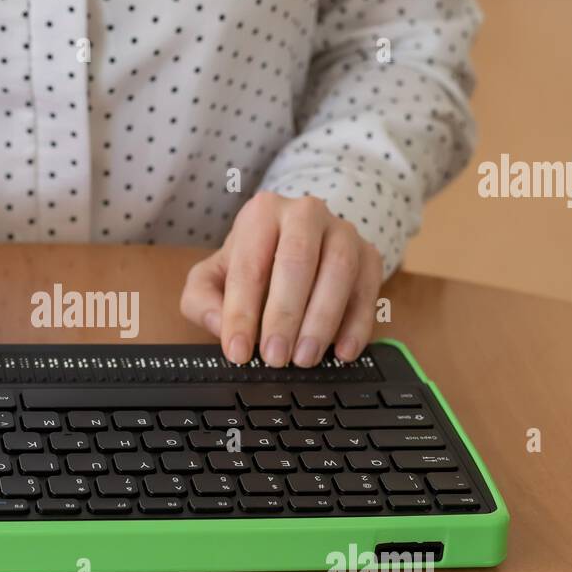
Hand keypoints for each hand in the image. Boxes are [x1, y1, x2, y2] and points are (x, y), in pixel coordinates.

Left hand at [180, 192, 382, 367]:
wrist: (297, 245)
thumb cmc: (253, 264)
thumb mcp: (213, 277)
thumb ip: (201, 300)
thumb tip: (219, 323)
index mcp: (262, 213)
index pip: (249, 265)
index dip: (241, 313)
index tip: (238, 351)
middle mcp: (305, 214)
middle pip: (297, 261)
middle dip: (284, 315)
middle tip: (274, 357)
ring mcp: (343, 232)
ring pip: (339, 271)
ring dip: (322, 321)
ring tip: (304, 358)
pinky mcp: (370, 255)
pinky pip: (368, 289)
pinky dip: (357, 324)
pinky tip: (342, 352)